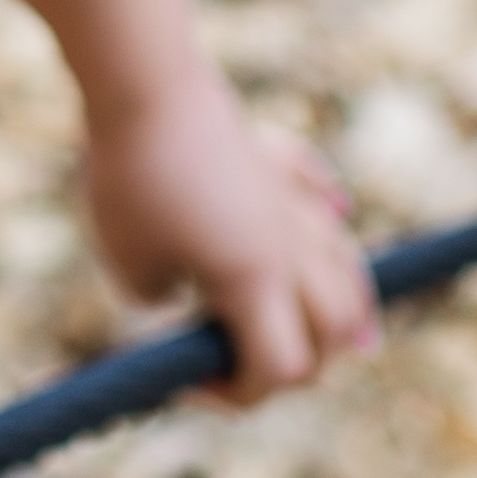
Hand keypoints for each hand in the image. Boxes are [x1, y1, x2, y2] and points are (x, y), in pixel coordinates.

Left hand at [83, 73, 375, 399]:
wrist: (146, 82)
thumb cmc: (130, 178)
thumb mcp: (129, 264)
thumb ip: (158, 298)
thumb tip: (182, 291)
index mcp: (256, 282)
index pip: (280, 368)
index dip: (238, 395)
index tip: (190, 380)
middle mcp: (291, 248)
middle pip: (337, 330)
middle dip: (301, 362)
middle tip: (246, 360)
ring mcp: (293, 203)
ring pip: (347, 269)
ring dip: (336, 306)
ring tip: (312, 321)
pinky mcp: (280, 163)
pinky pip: (322, 199)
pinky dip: (328, 223)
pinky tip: (328, 218)